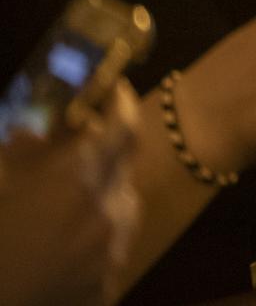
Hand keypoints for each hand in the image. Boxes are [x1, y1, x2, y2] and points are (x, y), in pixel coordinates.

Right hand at [0, 82, 142, 305]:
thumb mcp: (3, 187)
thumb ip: (25, 157)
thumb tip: (32, 133)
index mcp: (77, 182)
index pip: (124, 128)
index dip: (123, 104)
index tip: (118, 90)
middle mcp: (106, 212)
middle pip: (122, 171)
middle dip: (102, 160)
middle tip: (76, 159)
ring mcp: (112, 253)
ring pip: (121, 211)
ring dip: (102, 202)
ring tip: (63, 211)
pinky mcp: (108, 287)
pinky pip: (111, 252)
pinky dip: (95, 243)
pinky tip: (64, 249)